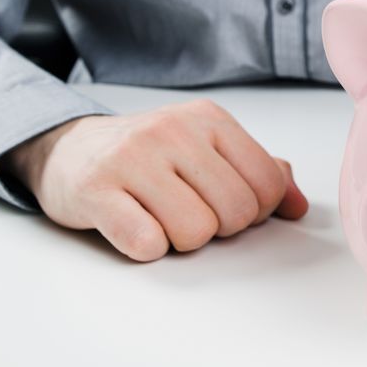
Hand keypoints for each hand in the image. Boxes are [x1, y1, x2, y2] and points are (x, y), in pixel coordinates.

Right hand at [2, 99, 308, 261]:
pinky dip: (146, 247)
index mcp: (209, 119)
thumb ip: (259, 171)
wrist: (69, 151)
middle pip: (236, 212)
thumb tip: (298, 206)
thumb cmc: (149, 156)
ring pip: (196, 232)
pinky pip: (147, 243)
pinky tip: (133, 225)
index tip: (224, 204)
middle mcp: (173, 130)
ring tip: (159, 216)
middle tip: (187, 211)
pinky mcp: (96, 190)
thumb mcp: (208, 150)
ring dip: (181, 240)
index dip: (255, 211)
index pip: (267, 183)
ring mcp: (132, 158)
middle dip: (218, 227)